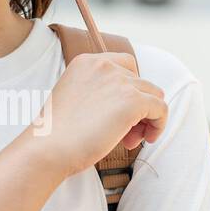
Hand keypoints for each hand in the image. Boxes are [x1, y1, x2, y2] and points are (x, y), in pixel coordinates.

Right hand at [32, 51, 167, 180]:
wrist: (48, 148)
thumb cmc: (57, 135)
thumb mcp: (76, 101)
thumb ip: (100, 94)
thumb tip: (133, 107)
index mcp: (86, 62)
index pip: (125, 64)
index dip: (130, 88)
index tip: (122, 110)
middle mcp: (104, 66)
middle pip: (141, 81)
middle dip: (138, 107)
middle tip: (126, 132)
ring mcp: (120, 82)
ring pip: (154, 94)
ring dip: (147, 117)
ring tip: (131, 139)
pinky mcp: (132, 101)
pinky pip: (161, 109)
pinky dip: (158, 125)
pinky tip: (146, 139)